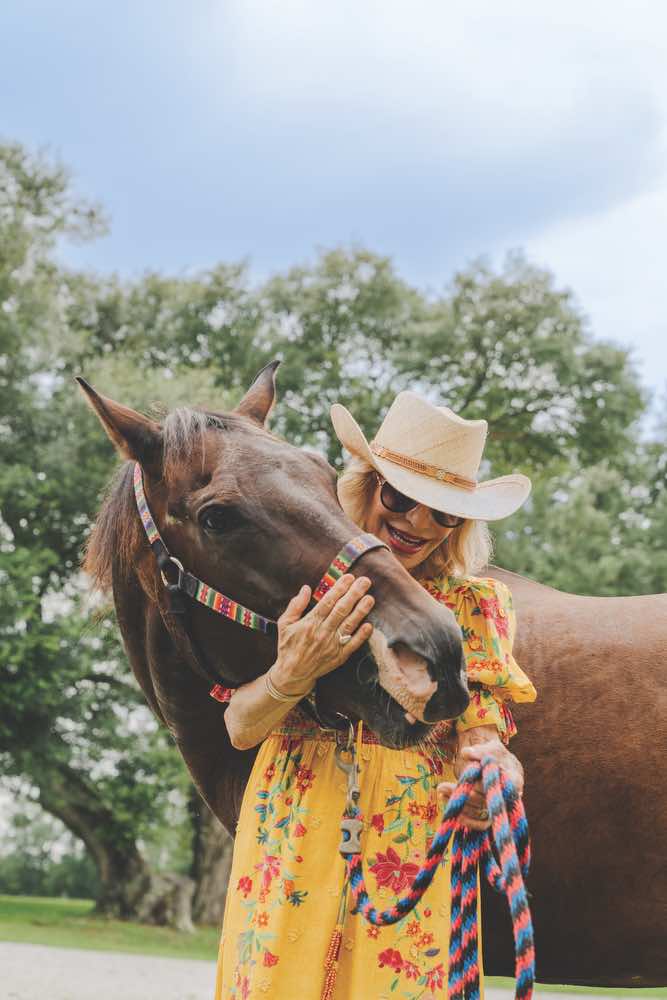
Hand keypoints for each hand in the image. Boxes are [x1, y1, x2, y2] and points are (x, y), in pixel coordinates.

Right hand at [269, 574, 374, 695]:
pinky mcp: (339, 657)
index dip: (340, 588)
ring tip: (370, 598)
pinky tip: (369, 625)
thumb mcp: (284, 624)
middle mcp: (323, 632)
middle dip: (354, 594)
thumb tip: (306, 588)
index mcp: (310, 623)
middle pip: (342, 610)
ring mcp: (332, 645)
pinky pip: (353, 645)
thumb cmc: (288, 646)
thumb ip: (295, 605)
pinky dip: (361, 635)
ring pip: (350, 625)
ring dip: (361, 611)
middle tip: (365, 581)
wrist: (292, 674)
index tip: (349, 577)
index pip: (328, 601)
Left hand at [437, 728, 523, 831]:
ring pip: (480, 812)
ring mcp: (499, 808)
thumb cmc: (495, 755)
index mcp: (514, 778)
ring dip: (459, 803)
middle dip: (464, 791)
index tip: (470, 771)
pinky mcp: (489, 815)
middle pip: (486, 800)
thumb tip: (467, 753)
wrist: (494, 764)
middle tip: (443, 786)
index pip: (501, 785)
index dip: (485, 782)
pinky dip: (464, 818)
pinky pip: (479, 823)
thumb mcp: (490, 747)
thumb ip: (480, 750)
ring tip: (441, 790)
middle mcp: (508, 797)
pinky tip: (448, 803)